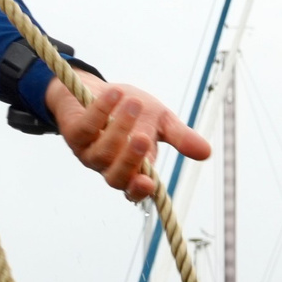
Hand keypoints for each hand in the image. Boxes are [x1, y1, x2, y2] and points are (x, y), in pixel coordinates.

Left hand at [46, 77, 208, 203]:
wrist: (97, 89)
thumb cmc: (130, 111)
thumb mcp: (160, 122)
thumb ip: (180, 138)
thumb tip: (207, 152)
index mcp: (131, 169)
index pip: (133, 191)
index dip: (139, 191)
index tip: (149, 184)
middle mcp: (108, 166)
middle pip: (116, 177)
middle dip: (131, 159)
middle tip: (145, 138)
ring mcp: (89, 152)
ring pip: (102, 152)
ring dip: (119, 127)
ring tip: (134, 103)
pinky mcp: (74, 133)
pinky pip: (87, 127)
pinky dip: (101, 110)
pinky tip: (115, 94)